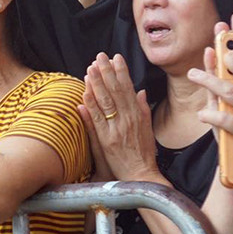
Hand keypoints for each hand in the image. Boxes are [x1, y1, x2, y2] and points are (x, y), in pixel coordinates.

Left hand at [79, 53, 161, 182]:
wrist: (141, 176)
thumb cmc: (144, 154)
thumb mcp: (148, 129)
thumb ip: (143, 109)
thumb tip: (141, 92)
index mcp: (138, 115)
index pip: (128, 88)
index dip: (121, 72)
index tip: (115, 57)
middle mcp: (128, 120)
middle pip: (116, 91)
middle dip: (107, 72)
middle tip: (100, 56)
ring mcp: (117, 130)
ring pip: (106, 103)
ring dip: (97, 84)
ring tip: (90, 68)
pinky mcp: (106, 141)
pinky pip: (97, 120)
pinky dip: (90, 106)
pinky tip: (84, 93)